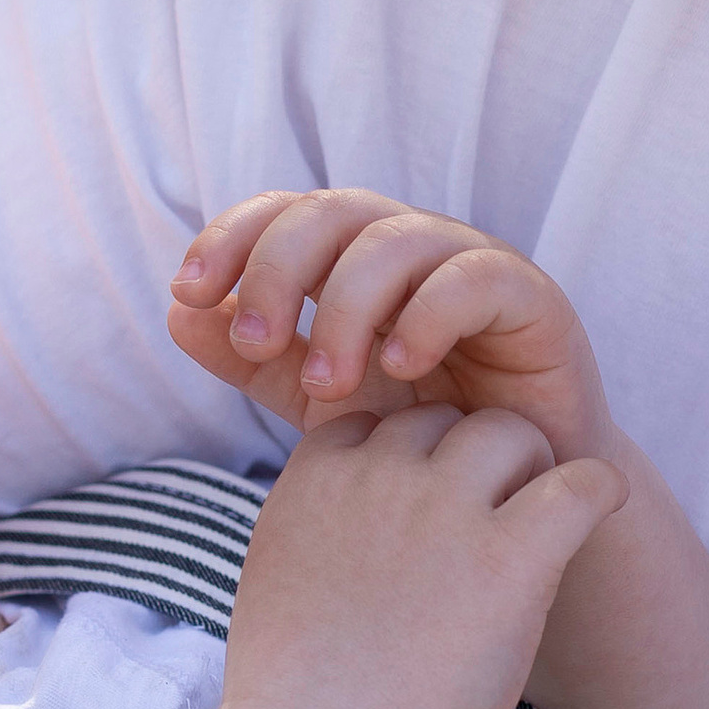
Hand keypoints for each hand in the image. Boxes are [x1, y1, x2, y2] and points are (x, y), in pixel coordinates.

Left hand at [171, 191, 616, 462]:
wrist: (512, 496)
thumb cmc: (418, 438)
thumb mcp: (319, 401)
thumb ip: (253, 360)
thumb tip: (176, 313)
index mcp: (351, 260)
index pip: (283, 214)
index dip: (231, 237)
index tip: (189, 292)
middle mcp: (409, 247)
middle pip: (333, 211)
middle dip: (278, 268)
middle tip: (253, 340)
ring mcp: (471, 265)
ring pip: (396, 239)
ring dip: (346, 306)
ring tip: (327, 384)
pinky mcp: (532, 300)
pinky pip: (475, 278)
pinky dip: (429, 314)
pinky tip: (401, 365)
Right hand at [225, 400, 624, 708]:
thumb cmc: (296, 700)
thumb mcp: (276, 583)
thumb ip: (316, 534)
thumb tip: (352, 534)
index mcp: (316, 481)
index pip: (372, 424)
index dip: (402, 460)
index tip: (419, 506)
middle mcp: (380, 476)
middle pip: (440, 420)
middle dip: (463, 457)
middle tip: (487, 517)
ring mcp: (446, 509)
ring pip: (507, 432)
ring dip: (527, 464)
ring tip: (538, 520)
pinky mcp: (512, 556)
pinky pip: (579, 484)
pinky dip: (599, 488)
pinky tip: (603, 505)